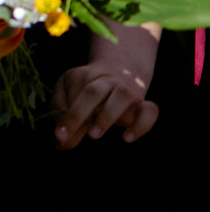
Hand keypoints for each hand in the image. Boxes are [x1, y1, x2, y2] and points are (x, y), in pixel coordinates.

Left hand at [53, 27, 158, 145]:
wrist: (120, 69)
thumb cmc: (86, 87)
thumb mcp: (67, 91)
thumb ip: (60, 113)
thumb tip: (60, 142)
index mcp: (85, 76)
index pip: (74, 94)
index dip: (67, 116)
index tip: (60, 136)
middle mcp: (107, 81)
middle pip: (94, 92)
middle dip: (81, 113)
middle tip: (71, 132)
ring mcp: (128, 91)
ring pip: (123, 96)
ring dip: (108, 116)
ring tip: (94, 134)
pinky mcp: (144, 104)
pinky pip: (151, 111)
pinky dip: (142, 125)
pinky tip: (127, 138)